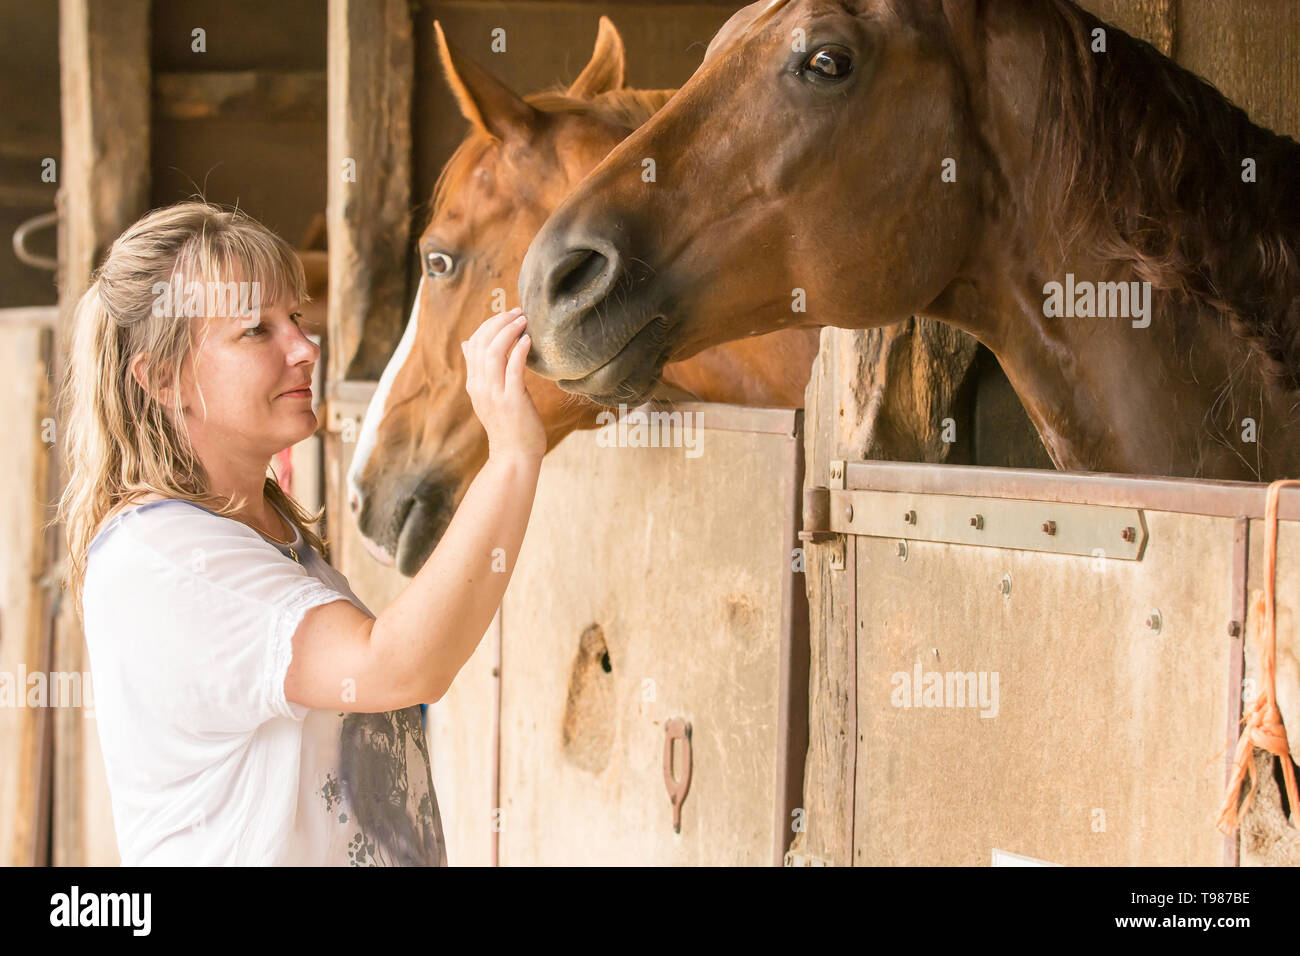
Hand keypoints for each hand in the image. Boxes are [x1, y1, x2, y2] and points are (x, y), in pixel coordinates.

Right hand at [461, 307, 546, 462]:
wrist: (514, 457)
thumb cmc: (508, 426)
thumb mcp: (489, 395)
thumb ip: (481, 371)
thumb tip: (467, 344)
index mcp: (474, 384)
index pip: (473, 344)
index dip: (489, 325)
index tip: (508, 315)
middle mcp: (480, 387)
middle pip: (481, 344)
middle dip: (499, 322)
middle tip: (518, 312)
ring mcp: (494, 394)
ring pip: (493, 353)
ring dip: (509, 332)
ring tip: (524, 320)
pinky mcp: (512, 401)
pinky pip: (513, 369)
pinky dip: (519, 351)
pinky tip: (527, 340)